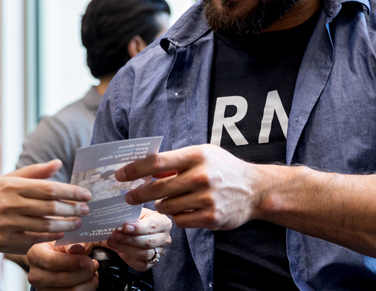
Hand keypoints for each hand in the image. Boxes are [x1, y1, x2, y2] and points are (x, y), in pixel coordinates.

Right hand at [0, 160, 92, 253]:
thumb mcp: (5, 180)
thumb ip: (33, 172)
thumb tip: (58, 163)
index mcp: (11, 186)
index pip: (49, 188)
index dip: (71, 192)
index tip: (86, 194)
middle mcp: (9, 204)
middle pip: (50, 208)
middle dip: (73, 209)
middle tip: (86, 210)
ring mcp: (7, 224)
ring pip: (45, 225)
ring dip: (66, 225)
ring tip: (77, 223)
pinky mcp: (5, 242)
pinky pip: (35, 240)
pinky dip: (50, 237)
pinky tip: (60, 233)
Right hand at [25, 241, 98, 290]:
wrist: (57, 261)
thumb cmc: (61, 250)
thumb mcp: (66, 241)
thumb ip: (73, 243)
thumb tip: (77, 247)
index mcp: (35, 255)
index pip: (51, 261)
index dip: (72, 262)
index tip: (88, 260)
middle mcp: (36, 275)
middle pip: (63, 279)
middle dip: (84, 273)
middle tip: (93, 265)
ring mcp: (43, 289)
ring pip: (72, 290)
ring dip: (88, 282)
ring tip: (92, 272)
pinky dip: (87, 288)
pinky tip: (88, 280)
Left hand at [102, 209, 171, 270]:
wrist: (137, 230)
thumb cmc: (137, 220)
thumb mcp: (136, 213)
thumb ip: (130, 217)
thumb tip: (117, 220)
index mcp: (163, 222)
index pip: (152, 226)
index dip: (138, 228)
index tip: (125, 227)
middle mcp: (165, 238)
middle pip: (148, 242)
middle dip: (129, 239)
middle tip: (114, 235)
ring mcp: (160, 252)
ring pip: (144, 254)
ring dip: (126, 249)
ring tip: (112, 242)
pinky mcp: (153, 262)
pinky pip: (142, 265)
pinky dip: (128, 259)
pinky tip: (119, 252)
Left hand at [118, 144, 268, 229]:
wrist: (256, 190)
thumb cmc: (224, 169)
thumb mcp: (202, 155)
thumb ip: (176, 161)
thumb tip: (144, 168)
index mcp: (197, 156)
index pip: (156, 162)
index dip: (134, 169)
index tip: (120, 175)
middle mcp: (202, 176)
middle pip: (157, 187)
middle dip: (138, 194)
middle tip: (128, 197)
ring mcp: (207, 198)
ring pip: (166, 206)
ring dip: (162, 205)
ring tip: (168, 200)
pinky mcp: (211, 218)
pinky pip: (180, 220)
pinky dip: (177, 216)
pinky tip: (184, 210)